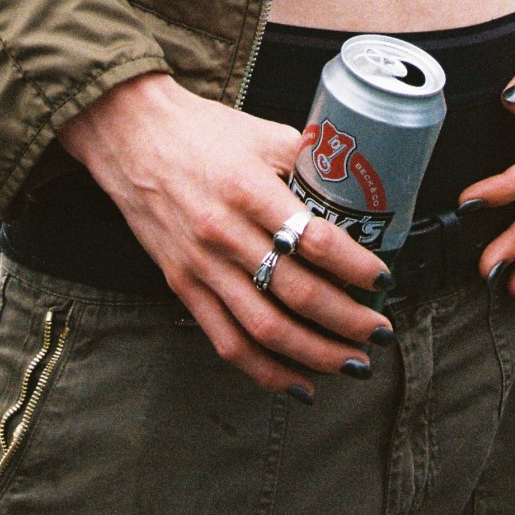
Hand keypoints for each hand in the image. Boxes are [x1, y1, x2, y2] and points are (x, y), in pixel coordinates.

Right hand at [58, 73, 393, 395]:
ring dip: (315, 355)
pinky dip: (265, 371)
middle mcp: (224, 232)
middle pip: (296, 293)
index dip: (354, 267)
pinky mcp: (182, 286)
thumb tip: (358, 186)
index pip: (313, 239)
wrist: (132, 135)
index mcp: (249, 188)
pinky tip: (299, 383)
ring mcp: (201, 265)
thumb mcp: (262, 133)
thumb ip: (308, 161)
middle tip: (380, 331)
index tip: (382, 279)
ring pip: (265, 329)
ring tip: (352, 363)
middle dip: (347, 321)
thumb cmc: (202, 131)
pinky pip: (227, 340)